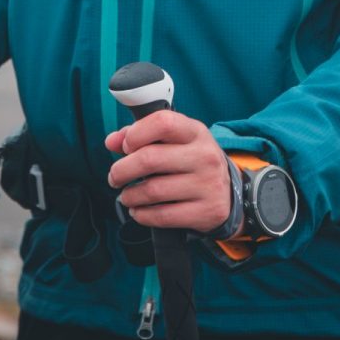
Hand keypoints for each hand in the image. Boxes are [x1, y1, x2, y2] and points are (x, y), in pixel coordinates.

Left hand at [105, 110, 231, 233]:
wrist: (228, 193)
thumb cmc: (191, 162)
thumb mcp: (174, 142)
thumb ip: (141, 135)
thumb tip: (111, 141)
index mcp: (196, 132)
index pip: (162, 123)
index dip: (136, 134)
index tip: (125, 146)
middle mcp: (204, 156)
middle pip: (149, 159)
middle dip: (122, 170)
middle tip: (115, 177)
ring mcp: (207, 185)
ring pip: (152, 191)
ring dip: (129, 195)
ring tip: (126, 196)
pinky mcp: (206, 212)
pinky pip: (162, 216)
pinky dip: (142, 215)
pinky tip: (138, 210)